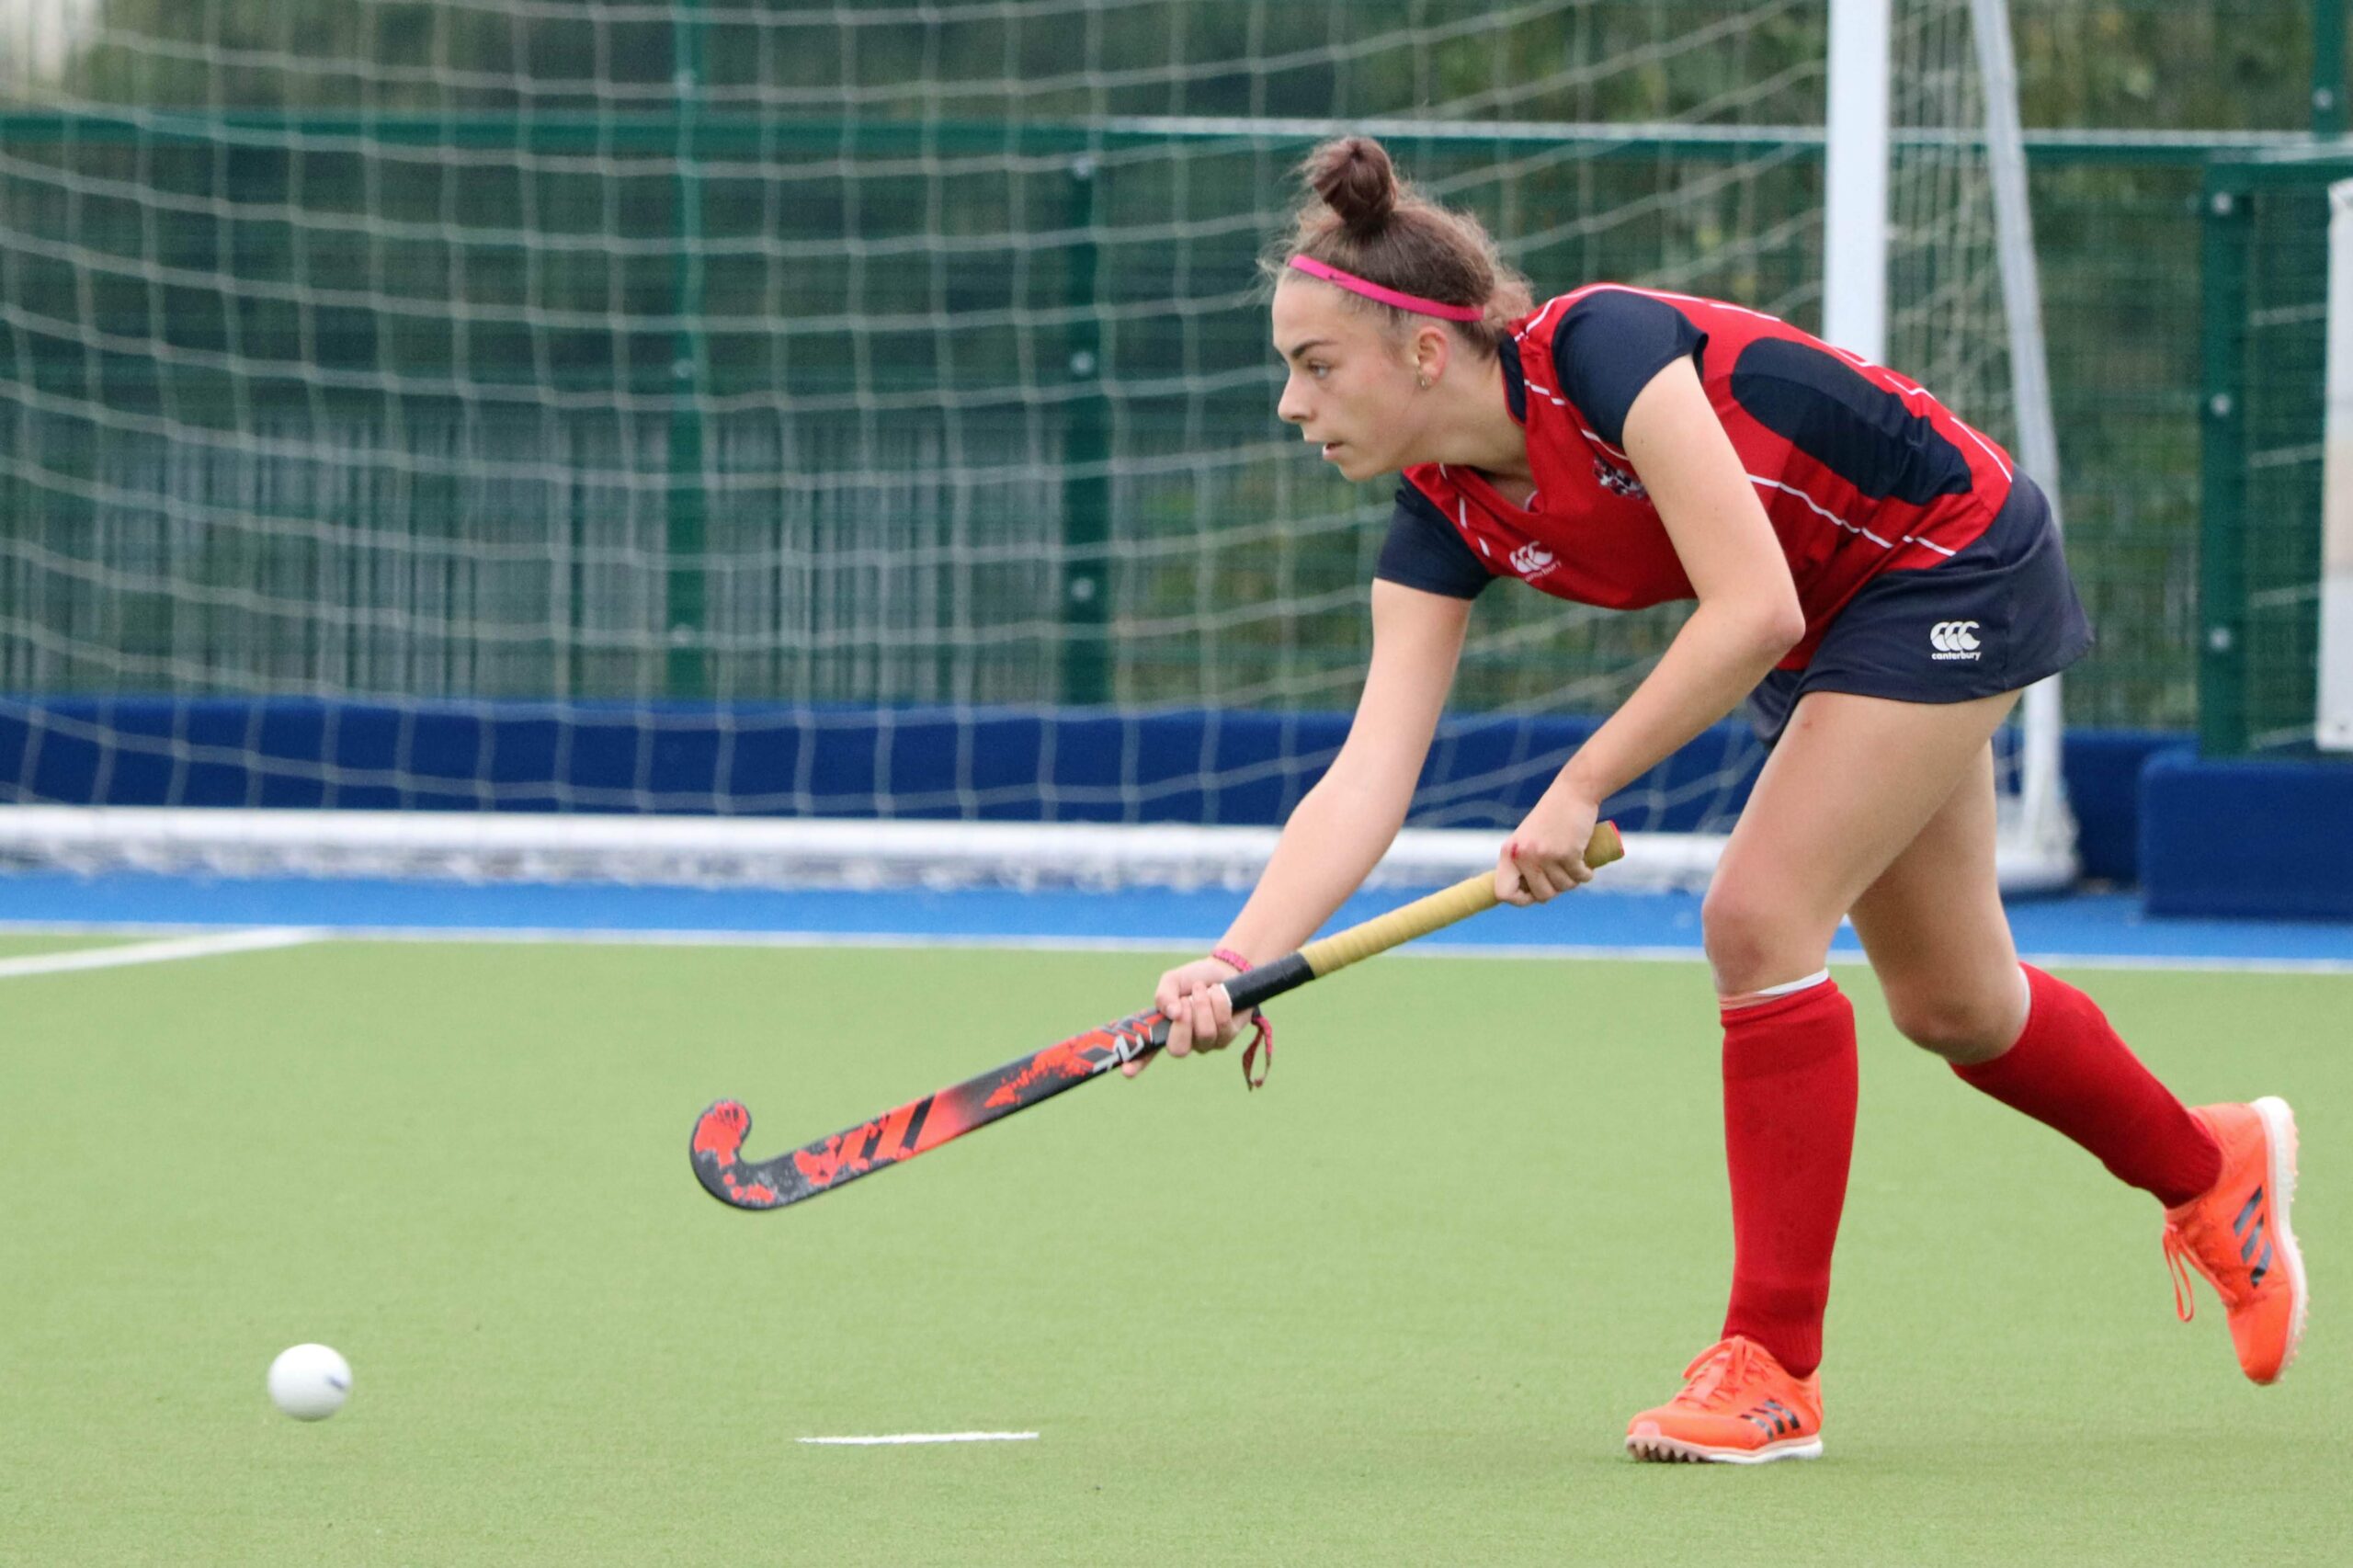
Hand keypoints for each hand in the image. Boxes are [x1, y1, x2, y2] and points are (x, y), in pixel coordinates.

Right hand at [1122, 954, 1251, 1077]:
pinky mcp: (1226, 1038)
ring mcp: (1205, 1043)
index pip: (1146, 1053)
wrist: (1224, 970)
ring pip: (1204, 1034)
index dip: (1136, 1064)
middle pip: (1179, 1049)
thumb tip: (1172, 1013)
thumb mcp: (1173, 981)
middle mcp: (1184, 1042)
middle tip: (1186, 1000)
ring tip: (1202, 990)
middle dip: (1184, 1022)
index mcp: (1163, 1030)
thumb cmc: (1194, 979)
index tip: (1126, 1070)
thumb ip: (1165, 995)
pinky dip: (1218, 1001)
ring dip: (1202, 1004)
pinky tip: (1218, 992)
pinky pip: (1222, 1025)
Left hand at [1495, 787, 1601, 904]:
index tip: (1534, 895)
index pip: (1504, 893)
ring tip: (1574, 865)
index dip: (1520, 900)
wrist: (1573, 792)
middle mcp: (1523, 856)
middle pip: (1541, 895)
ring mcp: (1545, 855)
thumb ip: (1524, 864)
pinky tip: (1587, 867)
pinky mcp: (1567, 852)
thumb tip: (1528, 897)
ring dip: (1573, 881)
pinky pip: (1580, 878)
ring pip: (1563, 887)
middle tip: (1563, 875)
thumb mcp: (1528, 839)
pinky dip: (1586, 875)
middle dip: (1556, 890)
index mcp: (1509, 853)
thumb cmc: (1552, 818)